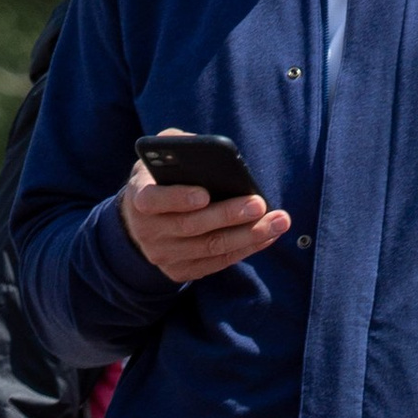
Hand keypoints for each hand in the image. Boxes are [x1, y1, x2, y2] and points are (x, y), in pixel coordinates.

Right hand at [120, 145, 290, 285]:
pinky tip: (268, 235)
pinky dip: (246, 249)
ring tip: (278, 221)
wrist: (142, 221)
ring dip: (248, 235)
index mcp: (140, 199)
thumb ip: (177, 146)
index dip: (179, 198)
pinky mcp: (180, 271)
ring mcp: (164, 256)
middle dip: (228, 215)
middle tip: (259, 204)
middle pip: (191, 226)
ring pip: (210, 248)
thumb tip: (208, 147)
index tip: (205, 194)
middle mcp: (148, 232)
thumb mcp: (159, 158)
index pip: (154, 200)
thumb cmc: (160, 180)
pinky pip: (218, 262)